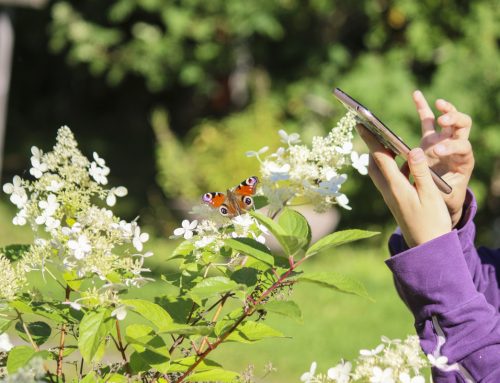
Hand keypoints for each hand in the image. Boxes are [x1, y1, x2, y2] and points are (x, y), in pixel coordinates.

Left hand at [357, 125, 451, 247]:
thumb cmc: (432, 222)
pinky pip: (390, 178)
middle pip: (374, 164)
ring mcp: (390, 196)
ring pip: (380, 171)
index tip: (361, 123)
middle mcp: (388, 191)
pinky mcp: (395, 200)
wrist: (427, 248)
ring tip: (390, 142)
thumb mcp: (430, 195)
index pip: (379, 158)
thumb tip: (413, 150)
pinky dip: (394, 167)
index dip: (371, 139)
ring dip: (383, 156)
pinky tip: (406, 163)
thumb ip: (421, 172)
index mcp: (396, 187)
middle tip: (372, 129)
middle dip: (373, 146)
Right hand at [412, 90, 473, 226]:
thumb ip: (428, 180)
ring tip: (438, 104)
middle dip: (454, 120)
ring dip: (446, 109)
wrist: (442, 198)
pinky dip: (423, 106)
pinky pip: (428, 118)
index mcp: (463, 161)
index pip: (463, 147)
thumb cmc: (442, 198)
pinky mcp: (431, 138)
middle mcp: (456, 146)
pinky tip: (416, 94)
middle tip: (443, 121)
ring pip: (451, 117)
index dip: (451, 146)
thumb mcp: (438, 194)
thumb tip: (413, 167)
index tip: (437, 151)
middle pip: (463, 125)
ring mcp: (444, 140)